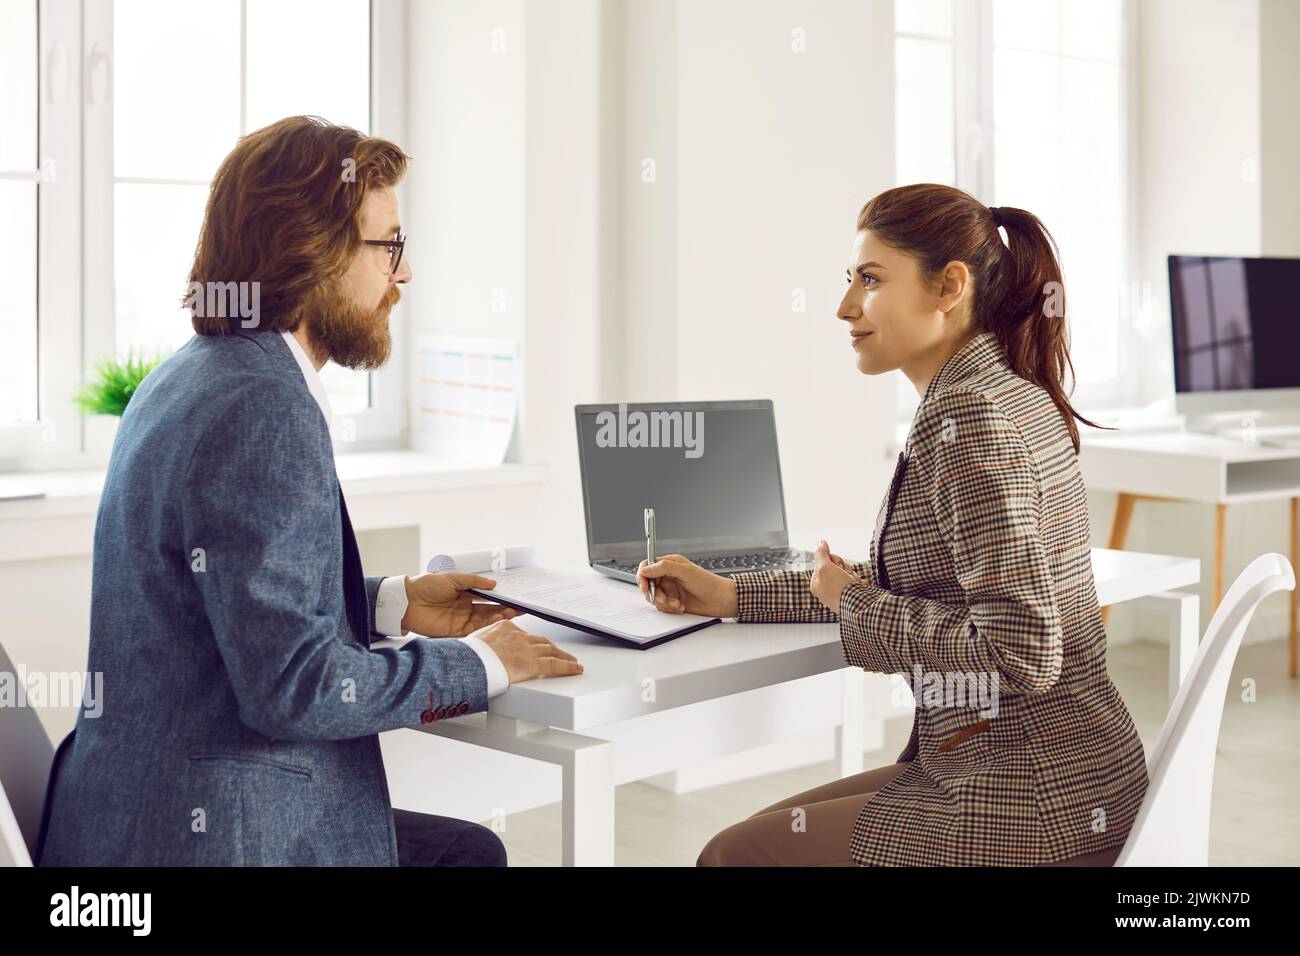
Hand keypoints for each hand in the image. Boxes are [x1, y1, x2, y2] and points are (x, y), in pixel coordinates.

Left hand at [400, 573, 524, 636]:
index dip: (502, 598)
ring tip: (512, 614)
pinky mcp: (454, 632)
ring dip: (498, 618)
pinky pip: (474, 631)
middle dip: (505, 610)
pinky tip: (496, 623)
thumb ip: (473, 582)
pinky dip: (486, 628)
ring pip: (485, 621)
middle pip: (490, 611)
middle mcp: (465, 608)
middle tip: (520, 609)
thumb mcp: (451, 578)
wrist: (405, 601)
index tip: (516, 598)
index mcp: (465, 594)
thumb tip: (493, 584)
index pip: (488, 598)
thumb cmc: (425, 585)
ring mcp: (461, 620)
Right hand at [470, 619, 583, 682]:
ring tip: (571, 661)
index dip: (533, 641)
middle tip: (559, 652)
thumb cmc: (466, 656)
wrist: (468, 663)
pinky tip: (576, 668)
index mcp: (504, 627)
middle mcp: (518, 636)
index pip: (524, 634)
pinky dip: (568, 666)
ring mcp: (526, 649)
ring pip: (551, 650)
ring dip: (563, 656)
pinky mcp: (532, 663)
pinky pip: (555, 664)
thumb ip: (484, 643)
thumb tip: (481, 650)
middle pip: (540, 641)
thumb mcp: (474, 641)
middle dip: (551, 647)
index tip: (537, 645)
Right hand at [637, 554, 738, 616]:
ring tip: (676, 603)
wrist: (722, 601)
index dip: (643, 576)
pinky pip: (662, 606)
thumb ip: (664, 568)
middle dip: (654, 593)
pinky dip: (670, 608)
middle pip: (648, 583)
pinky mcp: (673, 601)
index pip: (647, 566)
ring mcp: (670, 589)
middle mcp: (668, 575)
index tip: (645, 585)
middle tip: (663, 598)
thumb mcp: (686, 572)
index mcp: (670, 563)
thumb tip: (646, 569)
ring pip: (654, 597)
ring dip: (664, 603)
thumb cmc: (709, 583)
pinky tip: (680, 606)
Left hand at [809, 539, 862, 612]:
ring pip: (848, 573)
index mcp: (817, 584)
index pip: (824, 562)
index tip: (836, 566)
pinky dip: (860, 583)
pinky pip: (857, 583)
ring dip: (853, 575)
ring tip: (854, 583)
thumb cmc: (839, 590)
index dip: (833, 560)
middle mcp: (827, 589)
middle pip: (837, 567)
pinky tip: (860, 587)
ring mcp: (840, 593)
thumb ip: (821, 554)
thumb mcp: (825, 567)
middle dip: (845, 568)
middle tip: (846, 575)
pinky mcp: (852, 597)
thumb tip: (821, 543)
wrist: (859, 606)